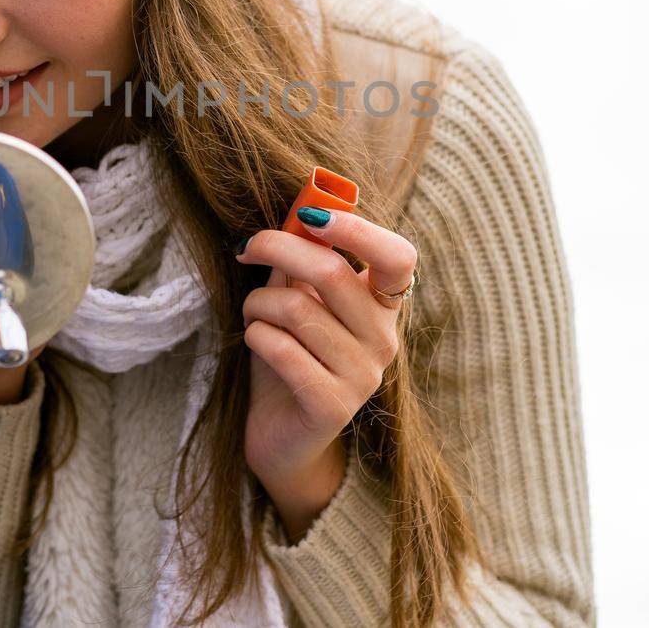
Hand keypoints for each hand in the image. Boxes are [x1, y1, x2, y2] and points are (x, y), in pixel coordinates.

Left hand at [236, 208, 416, 538]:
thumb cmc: (289, 355)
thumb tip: (296, 212)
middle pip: (333, 274)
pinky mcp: (333, 406)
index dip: (359, 230)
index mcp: (383, 307)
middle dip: (279, 248)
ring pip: (297, 310)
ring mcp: (364, 376)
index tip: (310, 216)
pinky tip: (256, 341)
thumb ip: (303, 260)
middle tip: (247, 248)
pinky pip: (283, 349)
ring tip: (253, 314)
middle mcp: (384, 340)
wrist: (282, 435)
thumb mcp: (299, 300)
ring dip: (258, 303)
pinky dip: (256, 335)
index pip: (400, 257)